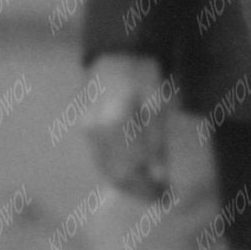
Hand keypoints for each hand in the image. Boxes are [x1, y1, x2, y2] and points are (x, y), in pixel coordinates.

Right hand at [81, 53, 171, 203]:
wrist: (118, 53)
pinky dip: (115, 170)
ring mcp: (88, 129)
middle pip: (116, 175)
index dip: (147, 189)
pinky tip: (132, 172)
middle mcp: (96, 129)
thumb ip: (157, 144)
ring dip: (128, 183)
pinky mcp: (85, 127)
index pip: (130, 172)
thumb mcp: (158, 108)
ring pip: (105, 169)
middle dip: (139, 190)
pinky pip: (99, 158)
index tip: (165, 196)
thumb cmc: (143, 77)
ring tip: (149, 187)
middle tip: (160, 196)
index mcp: (115, 124)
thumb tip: (159, 178)